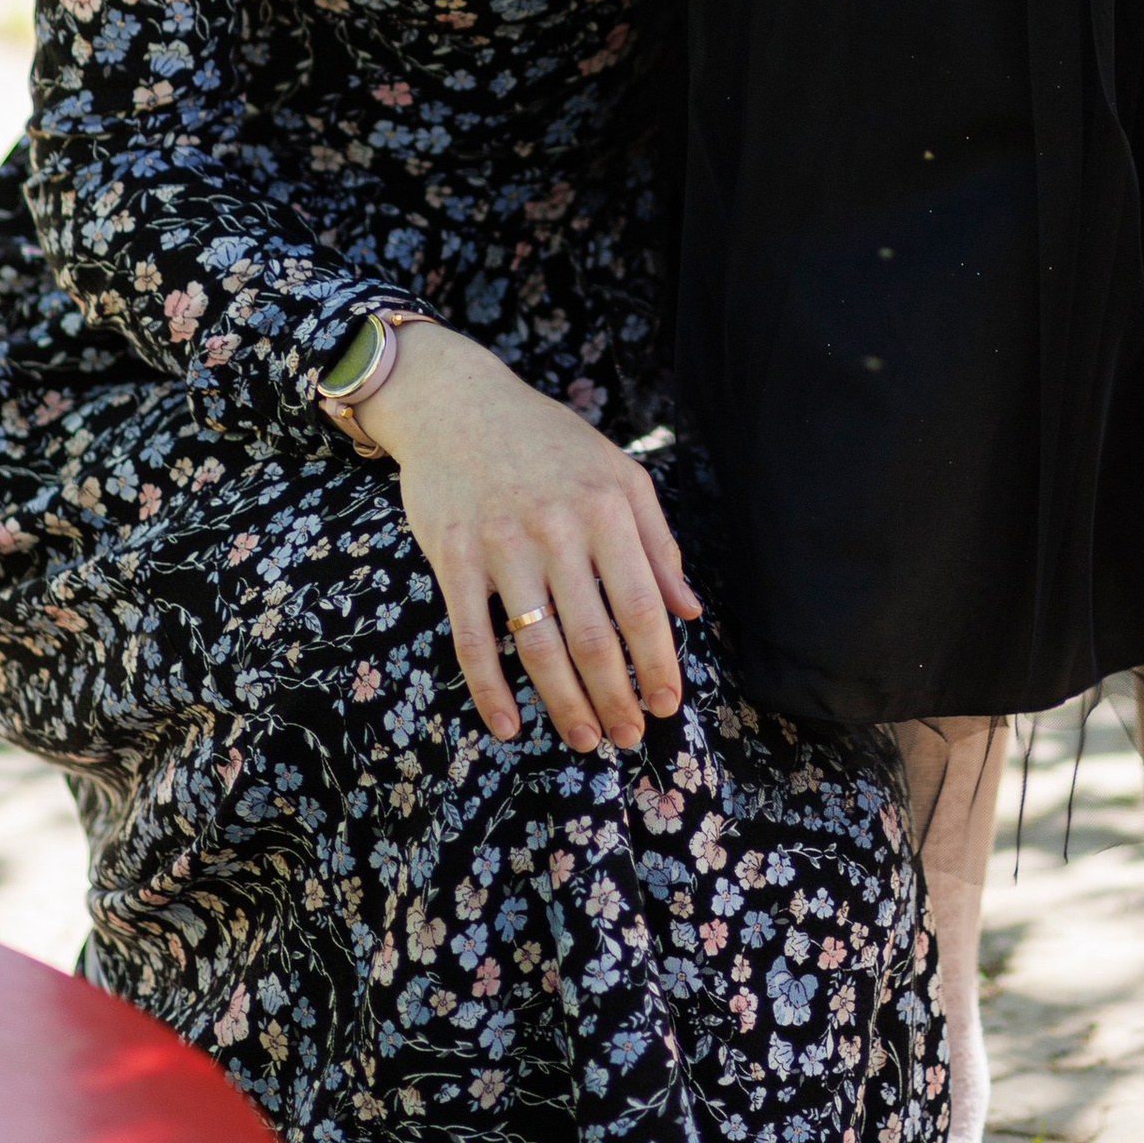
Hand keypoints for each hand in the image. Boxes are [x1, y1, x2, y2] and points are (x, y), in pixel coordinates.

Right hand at [360, 323, 700, 751]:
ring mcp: (502, 544)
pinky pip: (472, 637)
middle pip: (594, 636)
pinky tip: (507, 725)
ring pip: (539, 645)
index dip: (658, 664)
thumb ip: (657, 542)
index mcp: (607, 507)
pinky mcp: (453, 557)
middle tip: (628, 738)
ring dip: (565, 704)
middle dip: (616, 698)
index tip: (667, 706)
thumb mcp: (617, 474)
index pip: (642, 605)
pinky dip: (490, 689)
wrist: (457, 403)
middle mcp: (558, 528)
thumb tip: (689, 611)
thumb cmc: (547, 442)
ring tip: (586, 739)